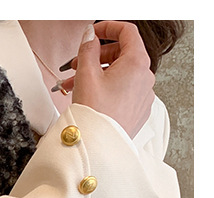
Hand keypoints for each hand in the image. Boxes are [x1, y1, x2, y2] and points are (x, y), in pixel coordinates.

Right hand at [61, 21, 155, 137]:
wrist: (97, 147)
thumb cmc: (94, 114)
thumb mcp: (86, 74)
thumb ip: (88, 49)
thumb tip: (90, 35)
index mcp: (137, 63)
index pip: (127, 32)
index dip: (108, 28)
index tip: (93, 33)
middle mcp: (145, 77)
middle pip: (122, 54)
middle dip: (97, 56)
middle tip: (76, 64)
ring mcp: (143, 95)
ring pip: (120, 75)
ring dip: (98, 74)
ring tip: (74, 85)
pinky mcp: (137, 111)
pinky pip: (123, 92)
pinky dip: (107, 89)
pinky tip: (89, 97)